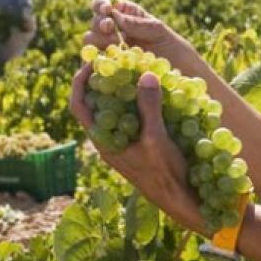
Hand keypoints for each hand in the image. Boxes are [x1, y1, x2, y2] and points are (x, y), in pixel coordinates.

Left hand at [70, 64, 206, 234]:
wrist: (181, 201)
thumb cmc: (164, 174)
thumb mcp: (156, 139)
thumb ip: (150, 107)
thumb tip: (145, 75)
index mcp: (103, 141)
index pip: (79, 106)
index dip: (80, 81)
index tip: (91, 61)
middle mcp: (110, 141)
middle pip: (96, 104)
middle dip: (104, 80)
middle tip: (117, 59)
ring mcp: (125, 143)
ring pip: (116, 110)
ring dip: (123, 90)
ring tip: (135, 69)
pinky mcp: (141, 144)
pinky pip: (133, 118)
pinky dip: (138, 102)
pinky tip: (154, 91)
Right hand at [84, 0, 193, 68]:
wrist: (183, 76)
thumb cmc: (175, 50)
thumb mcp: (159, 32)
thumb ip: (138, 23)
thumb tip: (115, 15)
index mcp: (125, 15)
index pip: (103, 4)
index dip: (101, 4)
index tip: (107, 10)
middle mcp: (114, 31)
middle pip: (95, 23)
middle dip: (100, 24)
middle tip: (111, 29)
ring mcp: (110, 51)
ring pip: (90, 41)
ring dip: (99, 41)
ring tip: (116, 47)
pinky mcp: (109, 71)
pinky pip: (95, 64)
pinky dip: (97, 61)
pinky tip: (109, 62)